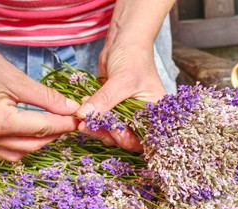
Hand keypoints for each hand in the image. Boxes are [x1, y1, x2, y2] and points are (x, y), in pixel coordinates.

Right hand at [0, 37, 79, 160]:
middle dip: (55, 133)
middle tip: (69, 120)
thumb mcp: (16, 79)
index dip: (65, 124)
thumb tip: (71, 109)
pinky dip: (23, 144)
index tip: (79, 119)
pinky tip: (32, 131)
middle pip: (33, 143)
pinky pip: (6, 150)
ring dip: (40, 141)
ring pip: (20, 151)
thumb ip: (46, 97)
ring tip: (53, 124)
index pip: (42, 128)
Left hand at [75, 0, 173, 151]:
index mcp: (154, 113)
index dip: (127, 139)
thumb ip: (104, 101)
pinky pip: (101, 118)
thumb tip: (84, 116)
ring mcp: (126, 112)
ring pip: (110, 129)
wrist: (124, 40)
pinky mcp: (112, 106)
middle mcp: (142, 116)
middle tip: (88, 125)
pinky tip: (83, 108)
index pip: (142, 137)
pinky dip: (91, 116)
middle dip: (106, 132)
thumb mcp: (122, 80)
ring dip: (95, 125)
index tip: (112, 131)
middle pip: (124, 136)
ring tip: (83, 117)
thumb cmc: (133, 57)